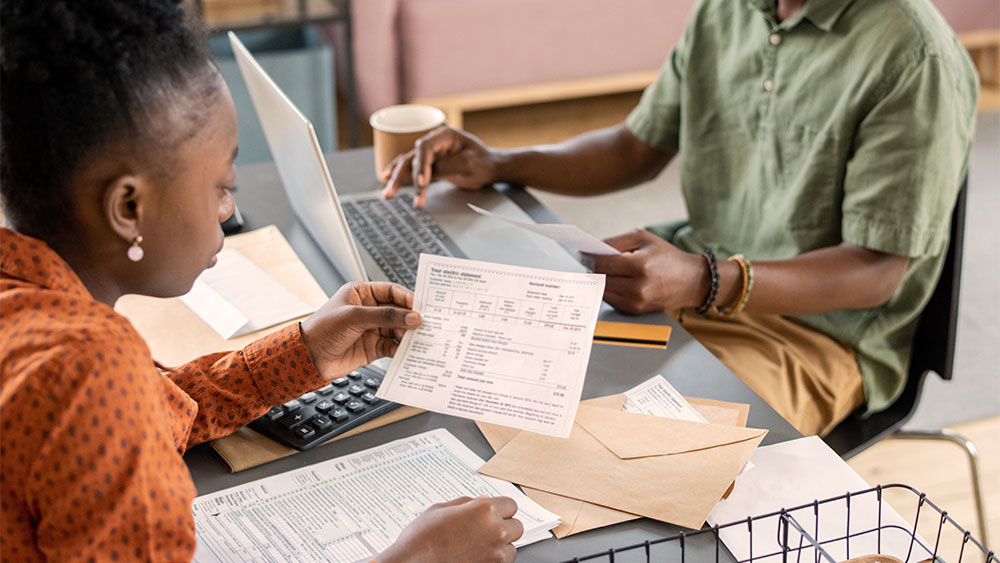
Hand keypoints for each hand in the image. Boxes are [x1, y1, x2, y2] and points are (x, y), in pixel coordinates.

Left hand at [299, 282, 419, 379]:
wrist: (308, 358)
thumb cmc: (323, 329)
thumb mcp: (355, 317)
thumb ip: (385, 316)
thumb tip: (412, 316)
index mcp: (362, 294)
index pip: (390, 291)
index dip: (406, 297)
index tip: (421, 306)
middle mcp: (368, 311)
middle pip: (397, 311)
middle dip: (410, 318)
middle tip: (425, 324)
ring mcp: (371, 329)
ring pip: (397, 330)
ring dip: (408, 335)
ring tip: (419, 339)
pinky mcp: (373, 347)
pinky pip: (392, 346)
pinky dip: (401, 349)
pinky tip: (408, 351)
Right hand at [376, 497, 523, 562]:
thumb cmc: (421, 538)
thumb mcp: (441, 509)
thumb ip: (467, 503)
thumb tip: (481, 500)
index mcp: (484, 509)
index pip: (511, 505)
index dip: (500, 509)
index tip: (494, 513)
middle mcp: (494, 530)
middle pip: (517, 526)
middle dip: (504, 526)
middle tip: (487, 529)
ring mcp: (494, 553)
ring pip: (512, 547)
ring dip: (501, 545)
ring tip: (480, 545)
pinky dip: (494, 560)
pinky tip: (477, 556)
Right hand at [381, 126, 499, 206]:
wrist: (491, 167)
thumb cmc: (483, 162)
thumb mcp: (468, 164)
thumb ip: (446, 166)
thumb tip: (425, 174)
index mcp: (445, 135)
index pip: (424, 148)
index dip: (420, 165)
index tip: (422, 182)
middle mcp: (434, 142)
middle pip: (412, 157)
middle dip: (400, 176)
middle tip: (391, 192)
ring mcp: (431, 153)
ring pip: (408, 164)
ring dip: (396, 179)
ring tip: (387, 194)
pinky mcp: (430, 164)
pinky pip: (412, 169)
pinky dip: (400, 176)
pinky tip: (388, 179)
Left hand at [581, 229, 707, 313]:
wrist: (691, 281)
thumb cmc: (667, 257)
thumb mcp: (643, 238)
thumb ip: (615, 241)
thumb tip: (591, 248)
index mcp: (640, 266)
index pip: (602, 262)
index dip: (588, 256)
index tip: (581, 253)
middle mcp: (637, 287)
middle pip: (600, 277)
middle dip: (592, 268)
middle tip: (587, 260)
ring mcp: (635, 302)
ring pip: (603, 289)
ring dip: (598, 279)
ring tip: (600, 269)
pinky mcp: (634, 311)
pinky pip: (611, 299)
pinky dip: (608, 289)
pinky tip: (612, 280)